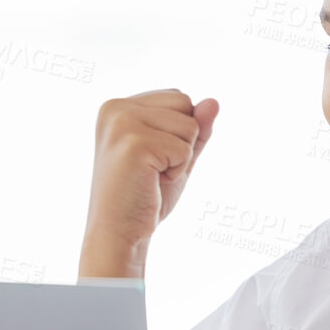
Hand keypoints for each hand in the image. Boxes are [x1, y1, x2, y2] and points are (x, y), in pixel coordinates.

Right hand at [85, 89, 218, 259]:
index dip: (178, 133)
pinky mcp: (134, 143)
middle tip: (153, 169)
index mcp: (118, 106)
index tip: (151, 158)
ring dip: (181, 157)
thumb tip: (214, 102)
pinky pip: (185, 148)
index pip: (177, 97)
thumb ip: (195, 128)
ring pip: (190, 125)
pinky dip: (177, 171)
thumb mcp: (176, 155)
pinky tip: (151, 183)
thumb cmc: (143, 197)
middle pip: (185, 102)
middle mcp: (115, 108)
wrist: (118, 233)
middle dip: (182, 140)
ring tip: (152, 175)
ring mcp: (122, 123)